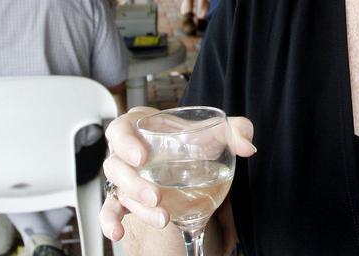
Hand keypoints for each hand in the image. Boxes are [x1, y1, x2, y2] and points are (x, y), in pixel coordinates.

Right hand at [99, 107, 255, 240]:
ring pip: (118, 191)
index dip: (126, 143)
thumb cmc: (195, 137)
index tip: (142, 157)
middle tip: (157, 196)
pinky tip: (118, 233)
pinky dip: (110, 221)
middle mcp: (124, 151)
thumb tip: (249, 148)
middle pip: (117, 166)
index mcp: (138, 126)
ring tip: (162, 219)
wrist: (189, 155)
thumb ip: (236, 131)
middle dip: (136, 184)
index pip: (119, 130)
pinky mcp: (125, 197)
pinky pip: (110, 208)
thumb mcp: (215, 130)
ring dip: (136, 207)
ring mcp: (123, 176)